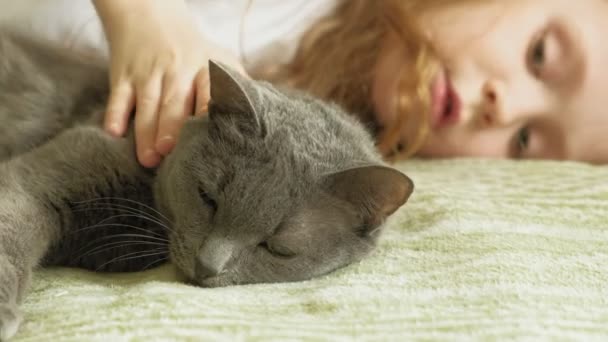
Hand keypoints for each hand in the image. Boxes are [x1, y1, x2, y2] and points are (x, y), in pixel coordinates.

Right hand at [94, 0, 246, 166]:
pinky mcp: (123, 76)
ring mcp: (148, 74)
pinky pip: (118, 97)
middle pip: (174, 104)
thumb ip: (236, 86)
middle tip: (170, 153)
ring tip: (149, 159)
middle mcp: (176, 71)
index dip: (209, 111)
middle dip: (171, 129)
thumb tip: (260, 119)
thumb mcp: (218, 59)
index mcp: (204, 69)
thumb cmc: (191, 49)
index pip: (209, 91)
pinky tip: (114, 133)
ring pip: (147, 106)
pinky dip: (115, 115)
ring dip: (146, 132)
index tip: (210, 134)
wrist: (148, 14)